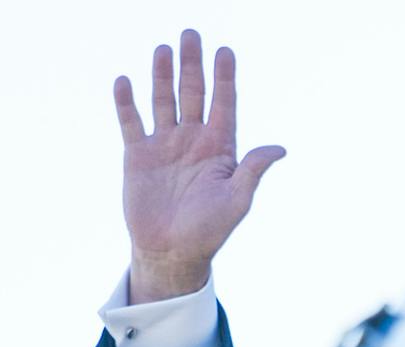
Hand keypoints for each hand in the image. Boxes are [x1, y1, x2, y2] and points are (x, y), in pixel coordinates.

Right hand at [115, 29, 285, 302]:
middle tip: (190, 34)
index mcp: (219, 147)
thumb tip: (280, 148)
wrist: (171, 253)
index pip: (223, 103)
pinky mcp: (137, 156)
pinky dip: (126, 102)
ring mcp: (164, 145)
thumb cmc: (209, 231)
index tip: (225, 51)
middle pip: (192, 93)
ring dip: (162, 75)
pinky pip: (131, 122)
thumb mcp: (236, 201)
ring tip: (163, 48)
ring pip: (163, 100)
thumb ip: (252, 171)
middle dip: (192, 64)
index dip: (224, 77)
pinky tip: (124, 81)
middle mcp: (192, 140)